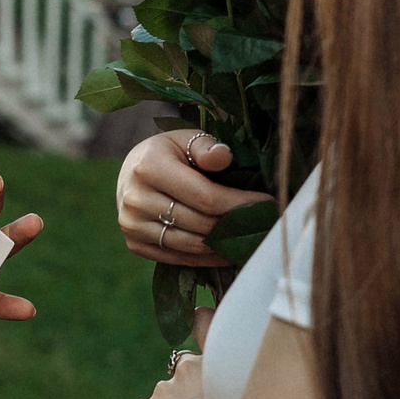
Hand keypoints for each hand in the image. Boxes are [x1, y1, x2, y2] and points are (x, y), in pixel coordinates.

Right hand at [117, 131, 271, 266]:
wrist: (132, 174)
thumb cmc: (169, 154)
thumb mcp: (186, 140)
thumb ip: (206, 147)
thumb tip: (223, 156)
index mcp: (149, 167)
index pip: (205, 197)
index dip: (240, 204)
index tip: (268, 204)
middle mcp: (135, 198)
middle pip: (201, 223)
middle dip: (238, 226)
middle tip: (265, 224)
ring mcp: (131, 224)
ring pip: (192, 245)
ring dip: (225, 246)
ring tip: (251, 239)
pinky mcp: (133, 244)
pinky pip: (178, 258)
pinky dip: (206, 258)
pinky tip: (227, 251)